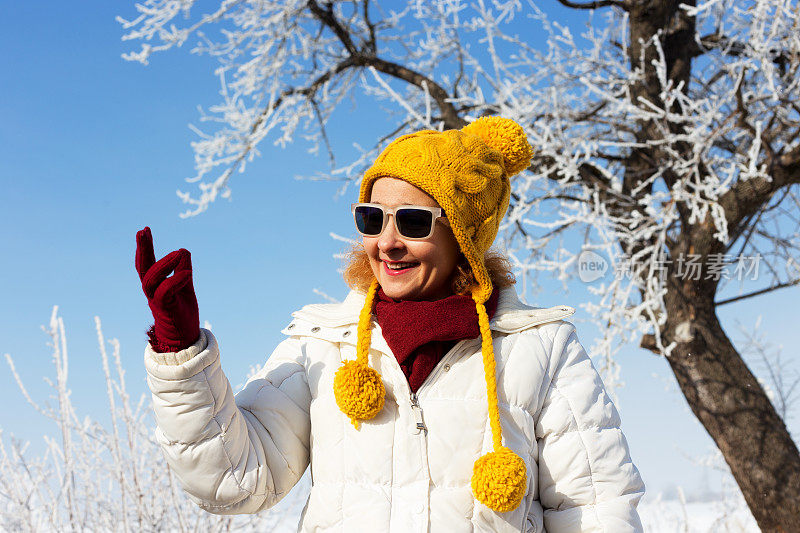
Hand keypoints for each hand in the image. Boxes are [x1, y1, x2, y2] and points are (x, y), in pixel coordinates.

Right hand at [135, 226, 199, 351]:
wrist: (184, 341)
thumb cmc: (182, 315)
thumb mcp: (186, 288)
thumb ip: (184, 271)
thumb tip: (183, 250)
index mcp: (156, 286)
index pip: (147, 264)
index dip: (144, 248)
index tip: (144, 230)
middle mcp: (153, 292)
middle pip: (143, 268)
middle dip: (143, 249)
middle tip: (143, 231)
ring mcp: (157, 301)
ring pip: (151, 280)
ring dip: (163, 264)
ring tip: (177, 253)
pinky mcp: (166, 310)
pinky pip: (165, 293)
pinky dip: (175, 281)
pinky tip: (186, 273)